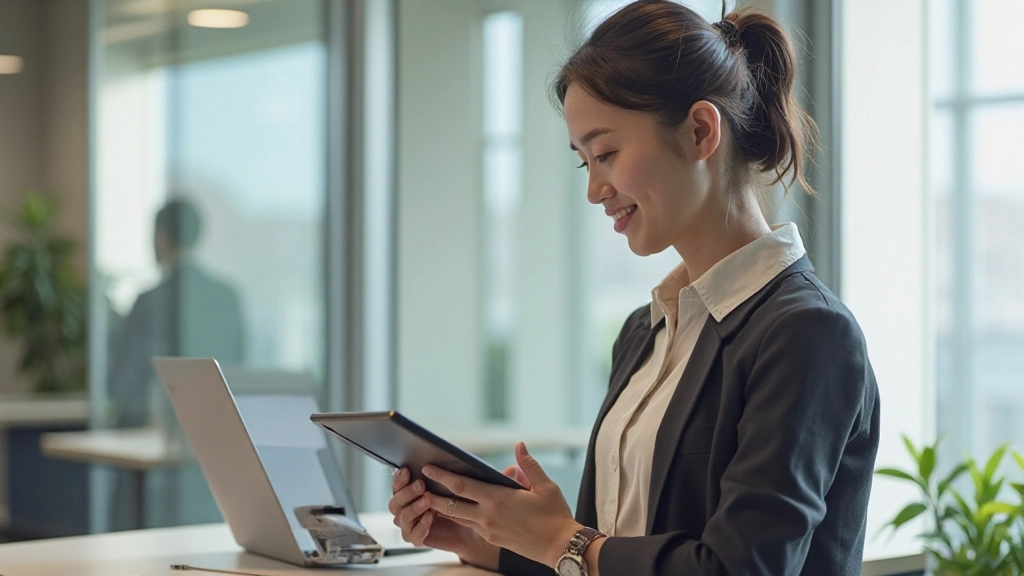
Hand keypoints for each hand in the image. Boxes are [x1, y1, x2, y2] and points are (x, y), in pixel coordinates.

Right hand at [387, 467, 497, 568]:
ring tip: (427, 500)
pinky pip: (412, 535)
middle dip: (404, 491)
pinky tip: (431, 518)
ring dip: (412, 507)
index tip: (408, 467)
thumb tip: (512, 468)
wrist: (484, 531)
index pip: (405, 480)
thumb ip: (495, 477)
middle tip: (420, 485)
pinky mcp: (424, 537)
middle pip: (396, 499)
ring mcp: (418, 522)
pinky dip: (419, 527)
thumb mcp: (488, 488)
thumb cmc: (482, 505)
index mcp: (424, 487)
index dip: (402, 475)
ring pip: (400, 516)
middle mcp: (416, 504)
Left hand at [420, 442, 581, 568]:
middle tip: (419, 485)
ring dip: (442, 508)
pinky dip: (459, 517)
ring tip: (430, 497)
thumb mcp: (545, 486)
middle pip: (451, 504)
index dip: (442, 476)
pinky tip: (456, 511)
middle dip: (433, 494)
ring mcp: (488, 530)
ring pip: (458, 517)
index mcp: (497, 499)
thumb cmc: (554, 515)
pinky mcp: (492, 539)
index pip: (461, 485)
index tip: (428, 468)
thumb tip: (520, 445)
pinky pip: (470, 526)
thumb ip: (528, 464)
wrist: (560, 547)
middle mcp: (487, 516)